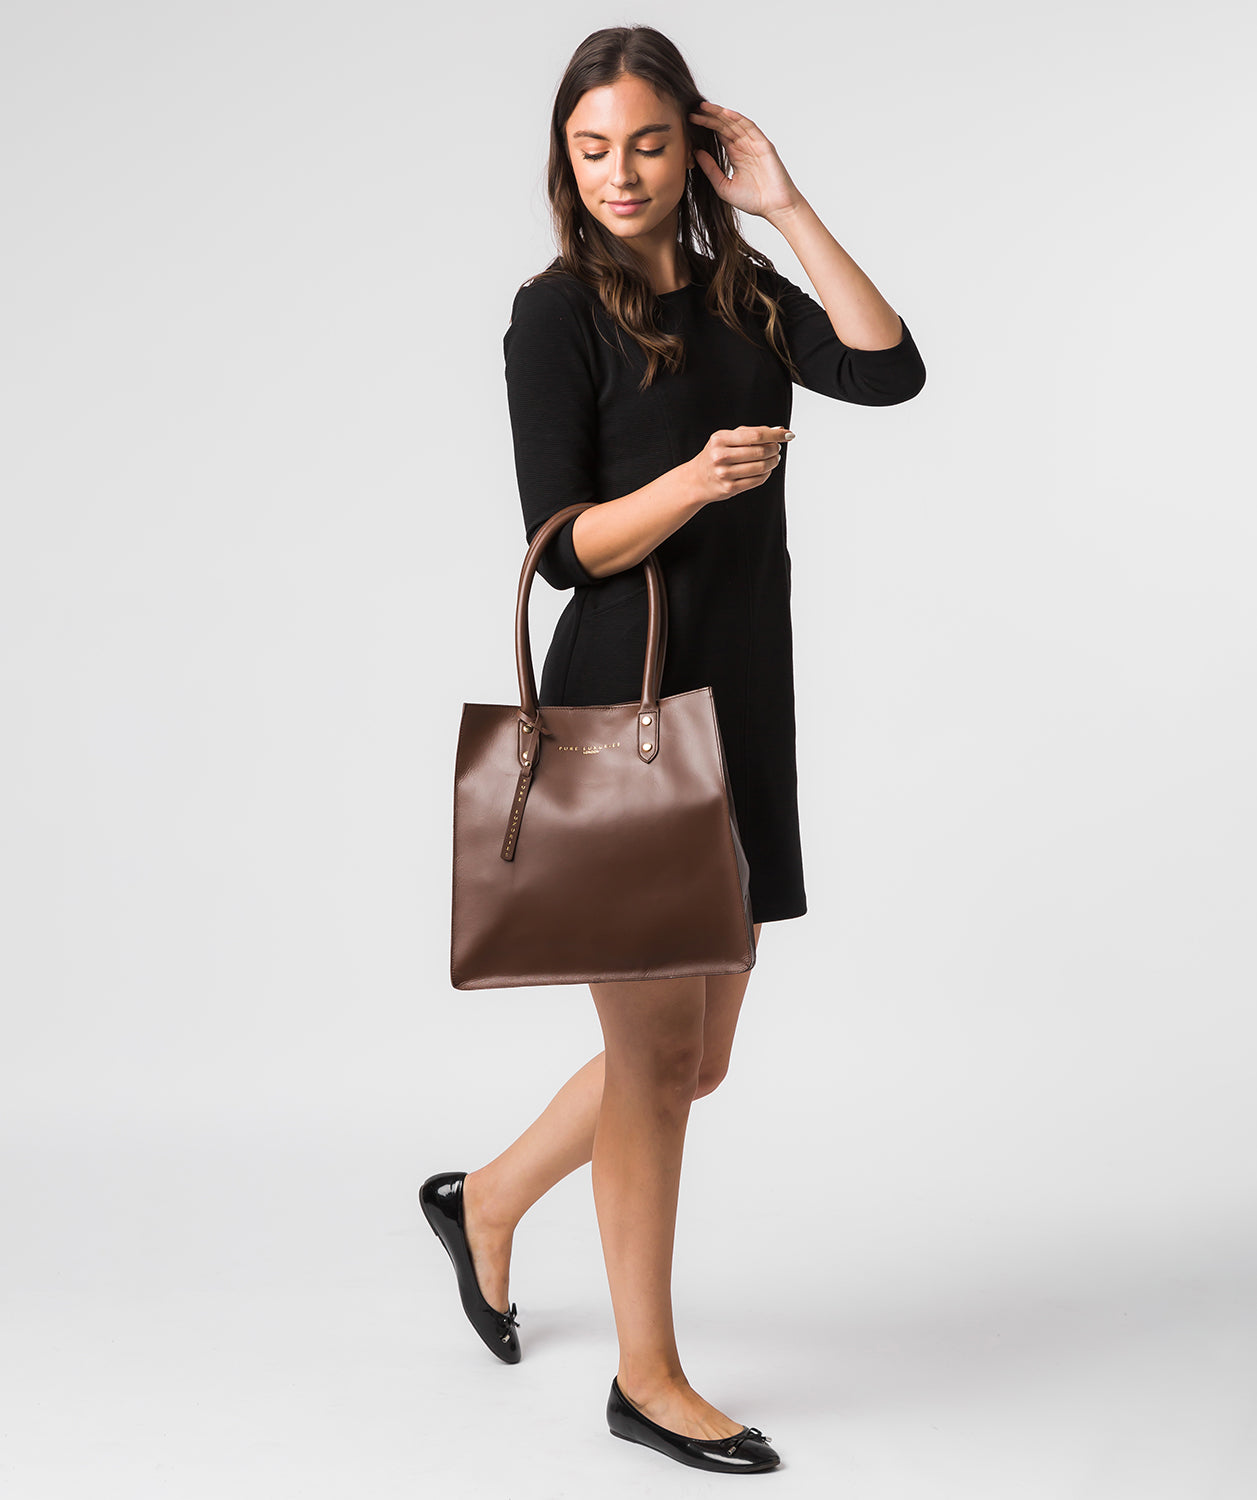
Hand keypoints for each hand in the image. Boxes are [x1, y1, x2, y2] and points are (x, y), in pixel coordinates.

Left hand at [687, 101, 802, 219]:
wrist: (774, 208)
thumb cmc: (753, 201)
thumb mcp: (723, 186)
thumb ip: (711, 169)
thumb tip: (696, 152)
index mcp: (736, 155)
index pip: (719, 134)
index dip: (705, 126)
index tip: (690, 120)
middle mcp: (744, 146)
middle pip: (724, 126)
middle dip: (709, 117)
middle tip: (692, 110)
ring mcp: (754, 144)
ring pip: (734, 123)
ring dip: (720, 114)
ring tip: (704, 107)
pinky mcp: (763, 144)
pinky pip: (749, 127)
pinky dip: (737, 119)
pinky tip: (725, 113)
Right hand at [688, 425, 794, 503]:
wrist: (696, 479)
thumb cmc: (716, 455)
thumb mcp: (726, 439)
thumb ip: (751, 433)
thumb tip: (778, 431)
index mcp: (720, 439)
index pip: (756, 435)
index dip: (775, 435)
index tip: (788, 434)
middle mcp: (720, 456)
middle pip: (760, 451)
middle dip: (775, 449)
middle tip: (777, 448)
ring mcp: (725, 473)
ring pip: (761, 467)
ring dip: (773, 462)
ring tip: (774, 458)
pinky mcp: (730, 488)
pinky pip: (757, 480)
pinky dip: (766, 473)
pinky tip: (766, 469)